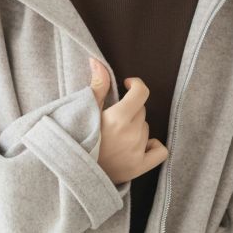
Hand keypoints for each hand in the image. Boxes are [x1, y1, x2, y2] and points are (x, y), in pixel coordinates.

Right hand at [88, 57, 168, 183]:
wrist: (73, 171)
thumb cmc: (76, 139)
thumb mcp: (85, 111)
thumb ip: (97, 85)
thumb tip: (96, 60)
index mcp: (118, 118)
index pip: (141, 92)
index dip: (136, 85)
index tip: (127, 86)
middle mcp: (131, 134)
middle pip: (141, 112)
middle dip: (130, 110)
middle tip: (112, 119)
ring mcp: (136, 152)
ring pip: (146, 129)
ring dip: (136, 128)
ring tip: (116, 136)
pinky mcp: (139, 167)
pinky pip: (160, 151)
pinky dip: (152, 146)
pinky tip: (140, 145)